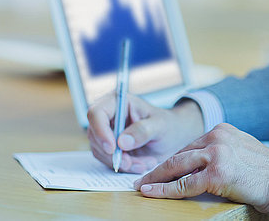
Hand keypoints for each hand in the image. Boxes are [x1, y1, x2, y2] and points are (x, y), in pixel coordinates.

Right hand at [87, 93, 203, 172]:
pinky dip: (124, 166)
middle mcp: (109, 116)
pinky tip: (141, 164)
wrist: (173, 137)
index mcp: (118, 101)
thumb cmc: (168, 125)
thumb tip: (122, 142)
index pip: (96, 113)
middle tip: (132, 163)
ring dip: (121, 162)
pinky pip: (108, 161)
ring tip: (144, 163)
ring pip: (101, 151)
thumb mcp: (160, 126)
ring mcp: (107, 132)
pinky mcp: (110, 148)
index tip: (113, 148)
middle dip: (113, 153)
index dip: (100, 131)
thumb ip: (143, 131)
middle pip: (95, 135)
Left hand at [134, 123, 268, 213]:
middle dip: (160, 168)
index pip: (190, 145)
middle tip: (143, 178)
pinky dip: (165, 190)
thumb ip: (220, 152)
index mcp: (222, 130)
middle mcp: (217, 137)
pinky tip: (152, 192)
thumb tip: (199, 166)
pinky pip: (184, 184)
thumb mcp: (241, 152)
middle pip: (180, 153)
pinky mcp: (216, 173)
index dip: (173, 159)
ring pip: (177, 166)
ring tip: (142, 186)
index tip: (160, 168)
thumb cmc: (267, 173)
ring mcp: (216, 153)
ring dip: (156, 177)